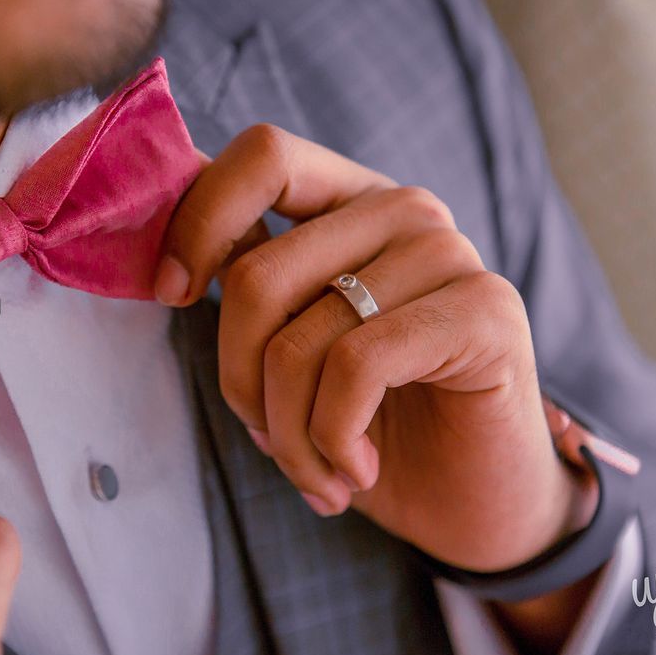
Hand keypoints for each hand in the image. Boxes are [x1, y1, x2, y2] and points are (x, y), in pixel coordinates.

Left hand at [156, 125, 597, 571]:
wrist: (467, 499)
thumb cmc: (371, 427)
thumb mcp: (293, 350)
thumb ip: (252, 289)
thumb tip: (169, 258)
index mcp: (351, 204)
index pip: (264, 155)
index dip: (198, 221)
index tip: (171, 294)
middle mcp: (404, 211)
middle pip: (258, 276)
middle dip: (240, 382)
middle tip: (267, 439)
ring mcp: (450, 254)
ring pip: (301, 339)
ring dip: (289, 436)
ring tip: (316, 474)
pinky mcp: (486, 310)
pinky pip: (357, 366)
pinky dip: (334, 439)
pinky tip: (358, 471)